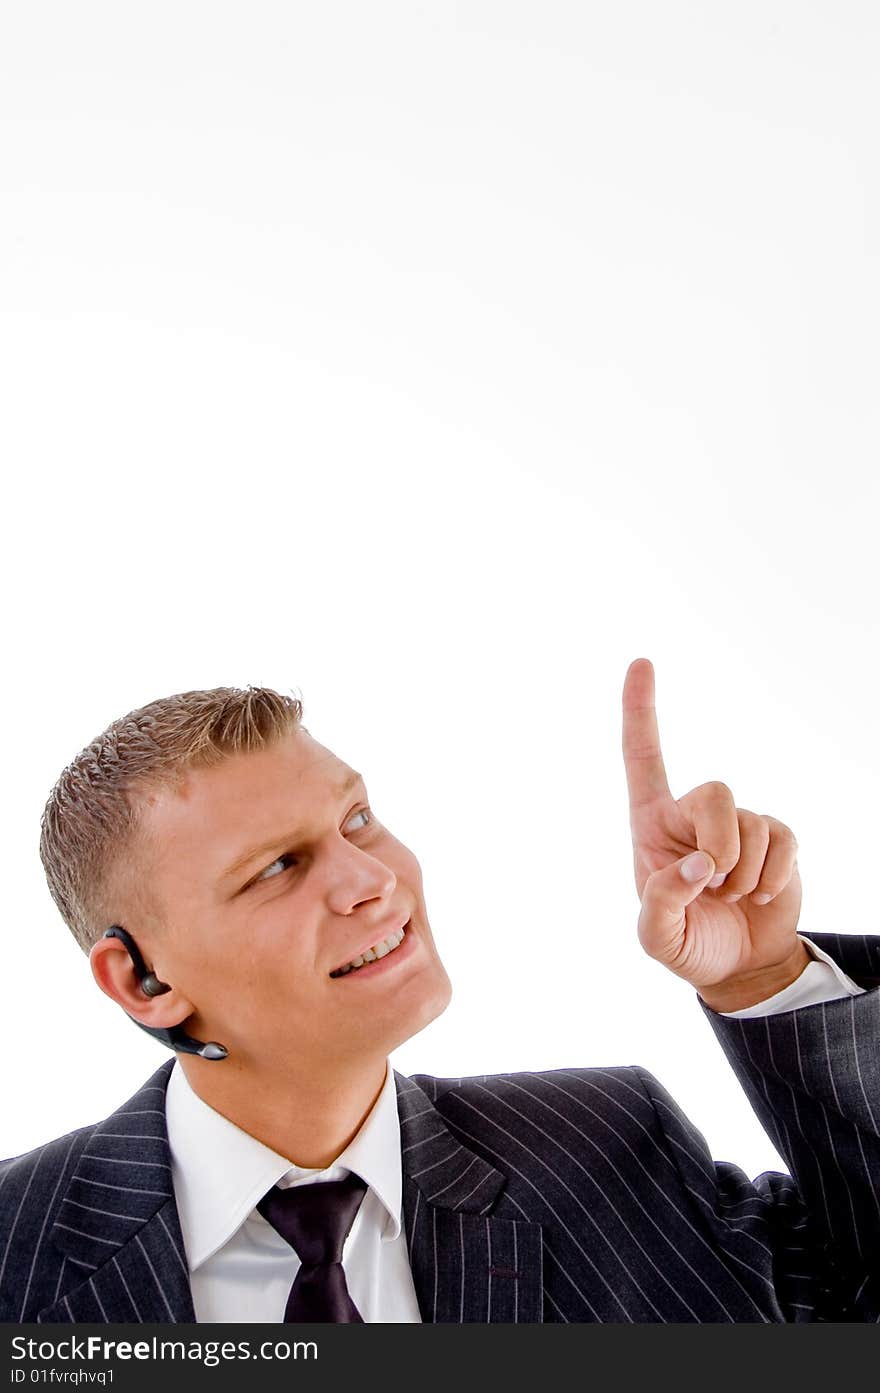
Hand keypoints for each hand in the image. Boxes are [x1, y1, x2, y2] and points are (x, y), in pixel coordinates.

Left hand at [622, 658, 807, 1010]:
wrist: (739, 967)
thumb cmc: (688, 944)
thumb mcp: (657, 938)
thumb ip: (663, 901)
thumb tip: (699, 863)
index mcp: (651, 824)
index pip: (642, 757)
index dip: (640, 711)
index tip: (641, 662)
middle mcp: (693, 814)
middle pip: (715, 792)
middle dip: (722, 844)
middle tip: (716, 885)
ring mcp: (738, 824)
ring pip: (751, 824)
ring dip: (745, 874)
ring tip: (731, 897)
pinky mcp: (777, 839)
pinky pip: (783, 840)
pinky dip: (772, 877)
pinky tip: (759, 896)